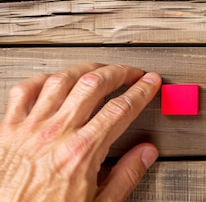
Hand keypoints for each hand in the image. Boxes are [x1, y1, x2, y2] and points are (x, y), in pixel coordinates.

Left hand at [0, 63, 161, 200]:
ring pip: (61, 80)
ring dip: (85, 70)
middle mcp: (55, 134)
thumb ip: (126, 175)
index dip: (141, 91)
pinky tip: (54, 81)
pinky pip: (23, 92)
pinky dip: (42, 80)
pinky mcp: (6, 131)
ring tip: (99, 71)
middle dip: (119, 72)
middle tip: (131, 73)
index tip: (149, 83)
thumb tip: (146, 152)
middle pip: (93, 84)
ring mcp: (28, 129)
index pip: (121, 109)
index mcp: (82, 153)